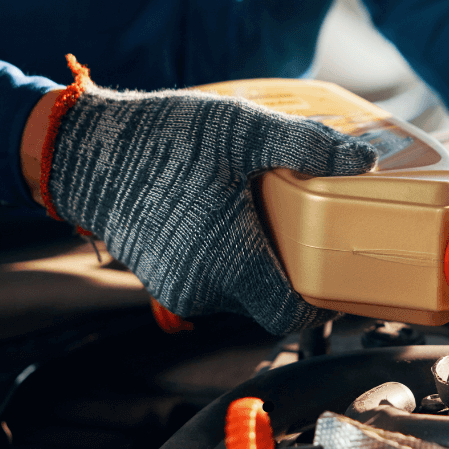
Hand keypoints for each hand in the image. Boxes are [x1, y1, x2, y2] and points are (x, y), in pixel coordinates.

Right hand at [35, 72, 376, 333]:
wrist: (84, 150)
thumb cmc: (164, 140)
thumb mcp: (244, 132)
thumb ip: (308, 146)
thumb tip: (364, 159)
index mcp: (230, 264)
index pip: (289, 316)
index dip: (318, 303)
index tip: (334, 273)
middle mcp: (202, 288)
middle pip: (268, 302)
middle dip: (290, 273)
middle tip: (307, 231)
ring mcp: (175, 287)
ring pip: (238, 291)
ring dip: (256, 263)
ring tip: (266, 216)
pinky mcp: (159, 276)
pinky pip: (208, 280)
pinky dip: (225, 258)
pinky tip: (228, 216)